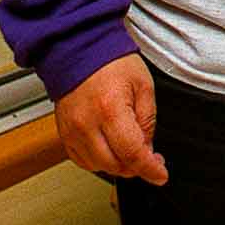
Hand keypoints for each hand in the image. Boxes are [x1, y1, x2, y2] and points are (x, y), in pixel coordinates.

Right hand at [55, 53, 168, 184]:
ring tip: (129, 148)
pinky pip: (82, 160)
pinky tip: (110, 148)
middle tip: (149, 157)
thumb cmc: (111, 61)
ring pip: (98, 166)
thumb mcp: (143, 85)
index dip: (150, 169)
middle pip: (115, 165)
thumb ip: (148, 120)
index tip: (160, 175)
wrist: (79, 48)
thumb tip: (147, 148)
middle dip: (136, 166)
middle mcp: (87, 123)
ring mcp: (72, 130)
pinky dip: (99, 160)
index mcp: (110, 109)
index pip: (132, 153)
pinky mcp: (64, 133)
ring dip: (118, 164)